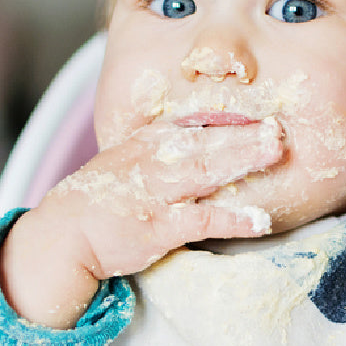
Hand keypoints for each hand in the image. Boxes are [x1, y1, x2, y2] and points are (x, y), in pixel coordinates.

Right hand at [0, 116, 284, 327]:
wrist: (65, 233)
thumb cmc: (105, 197)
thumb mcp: (131, 159)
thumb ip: (168, 148)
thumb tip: (211, 139)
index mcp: (150, 141)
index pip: (196, 125)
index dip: (233, 120)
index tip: (267, 112)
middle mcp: (155, 161)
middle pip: (209, 142)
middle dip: (247, 134)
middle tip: (280, 127)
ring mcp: (158, 193)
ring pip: (208, 171)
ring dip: (244, 160)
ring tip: (276, 152)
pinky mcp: (160, 227)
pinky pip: (203, 220)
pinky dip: (233, 218)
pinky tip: (260, 219)